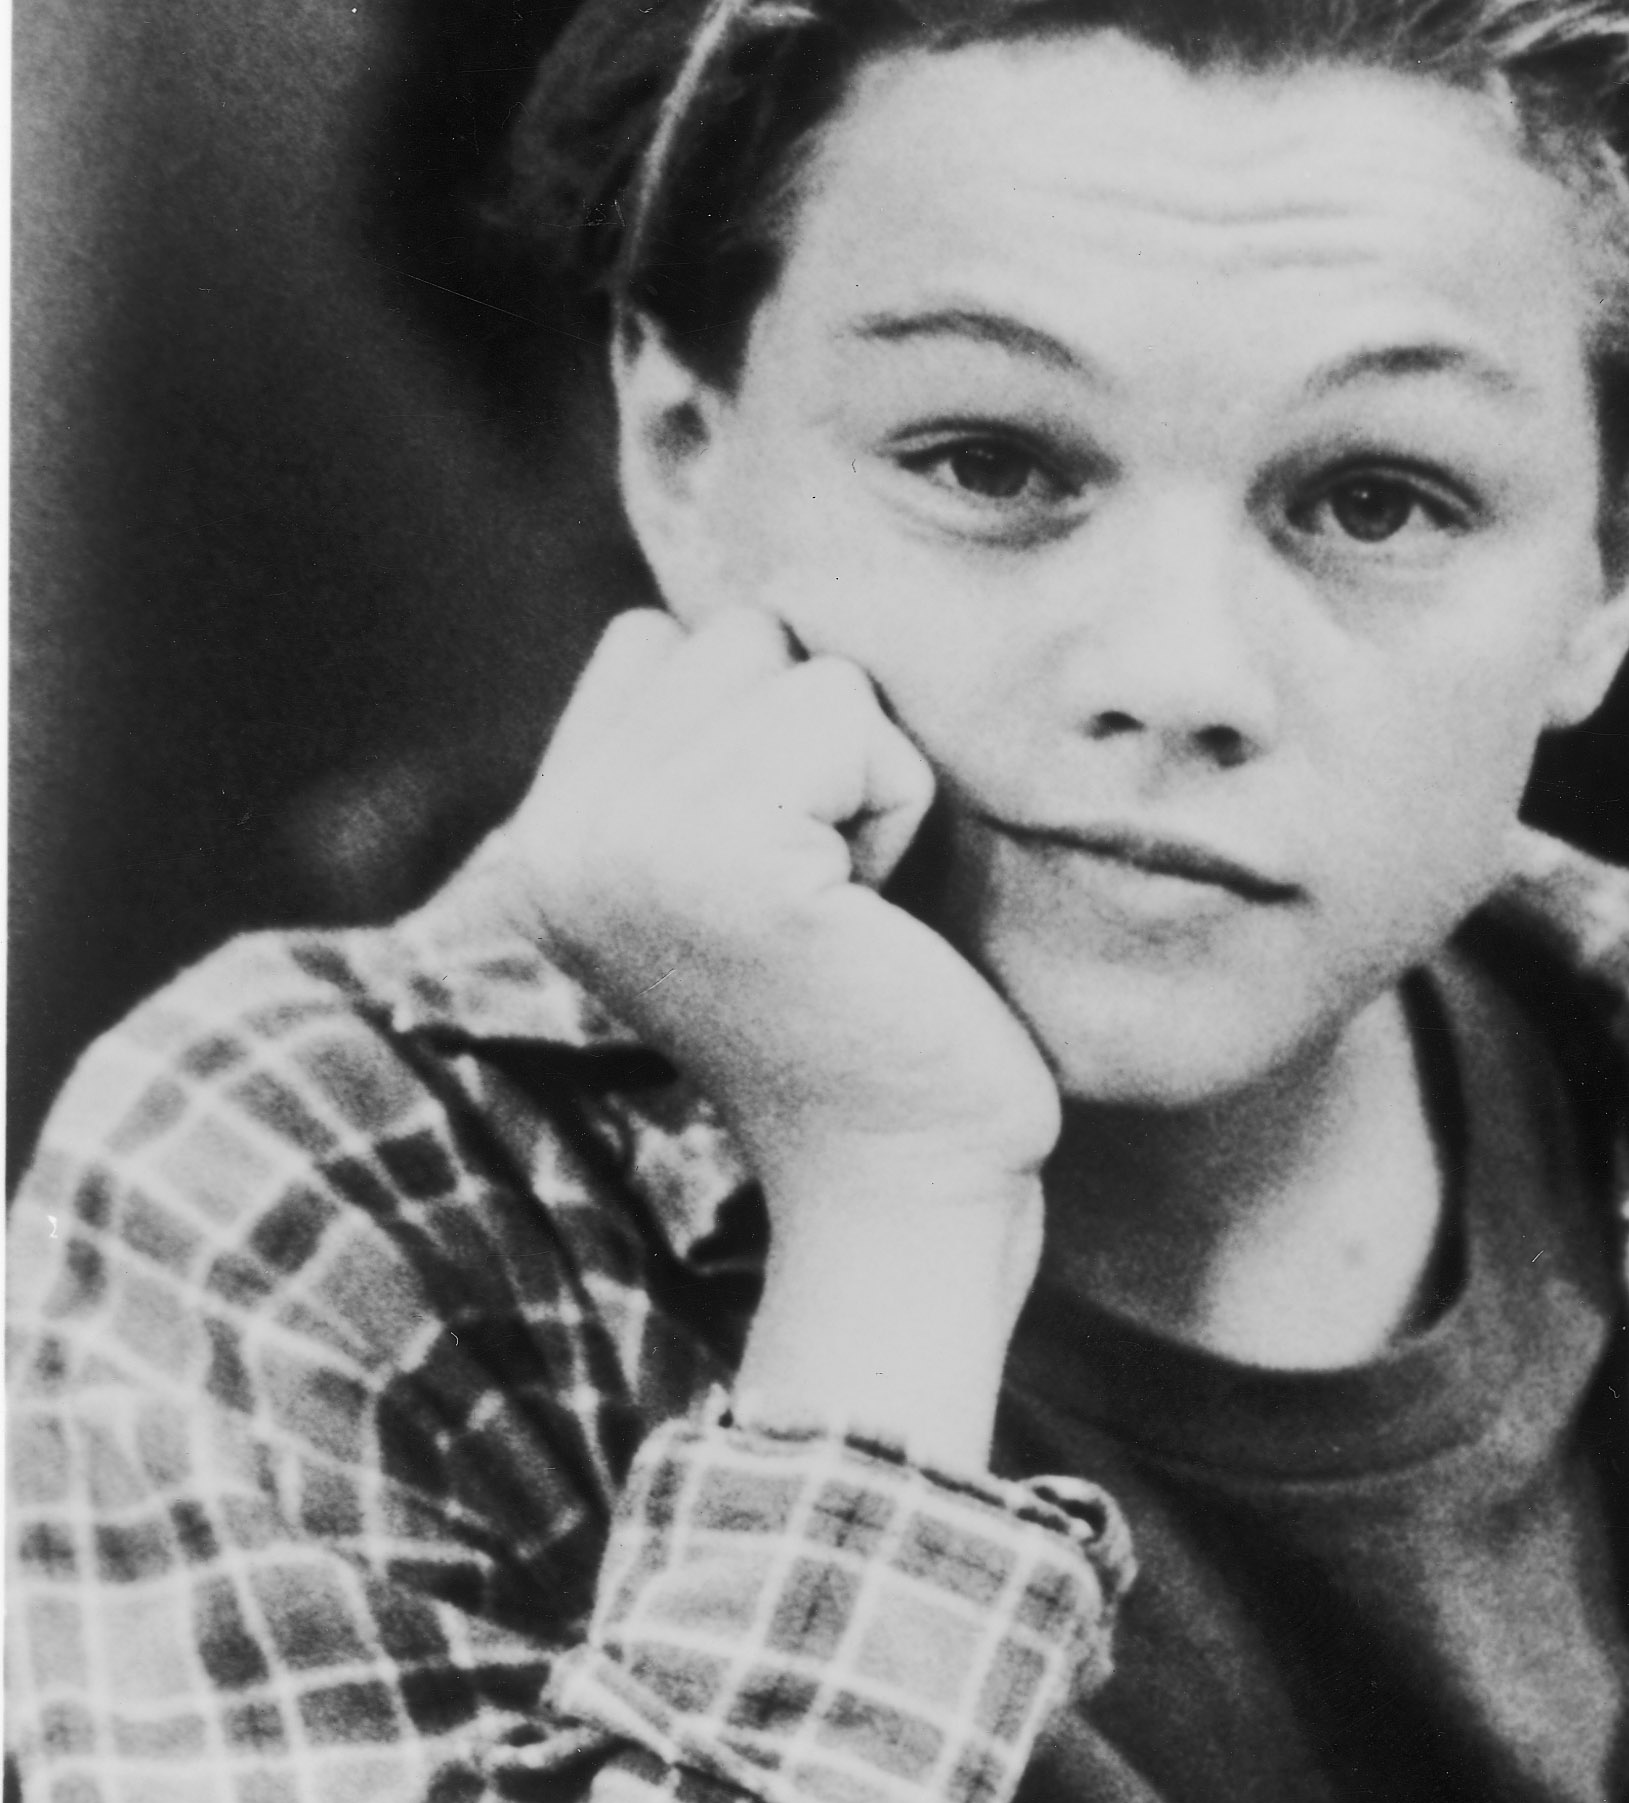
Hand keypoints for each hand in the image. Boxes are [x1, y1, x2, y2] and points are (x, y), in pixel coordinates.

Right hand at [474, 609, 1057, 1467]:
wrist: (906, 1190)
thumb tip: (747, 613)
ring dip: (862, 777)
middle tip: (827, 906)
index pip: (663, 641)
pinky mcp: (719, 857)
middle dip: (818, 750)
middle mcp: (554, 838)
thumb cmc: (875, 1028)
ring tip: (847, 912)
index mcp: (547, 841)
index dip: (770, 742)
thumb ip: (706, 746)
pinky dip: (897, 804)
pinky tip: (873, 920)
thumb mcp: (752, 864)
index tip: (786, 887)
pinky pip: (851, 719)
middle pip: (733, 634)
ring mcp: (621, 844)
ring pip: (793, 663)